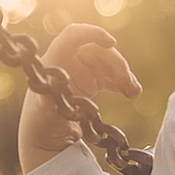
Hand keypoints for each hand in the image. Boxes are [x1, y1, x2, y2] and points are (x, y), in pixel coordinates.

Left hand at [17, 24, 141, 174]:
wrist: (46, 141)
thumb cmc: (40, 124)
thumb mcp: (44, 111)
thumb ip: (49, 97)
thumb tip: (56, 86)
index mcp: (54, 61)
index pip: (73, 35)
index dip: (93, 34)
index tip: (111, 43)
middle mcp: (68, 62)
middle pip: (97, 49)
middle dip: (115, 62)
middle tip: (127, 81)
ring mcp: (80, 72)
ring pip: (107, 62)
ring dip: (123, 73)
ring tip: (133, 91)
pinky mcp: (90, 84)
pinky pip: (111, 76)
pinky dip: (123, 82)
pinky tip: (132, 92)